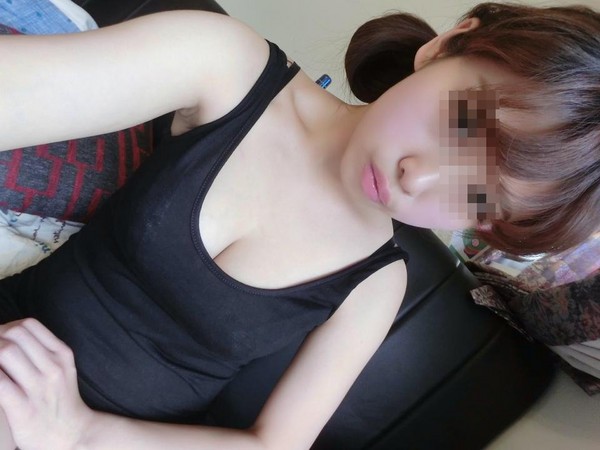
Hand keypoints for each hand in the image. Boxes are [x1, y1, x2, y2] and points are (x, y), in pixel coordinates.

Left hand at [0, 319, 93, 449]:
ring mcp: (39, 387)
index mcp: (62, 354)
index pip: (28, 325)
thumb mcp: (62, 369)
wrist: (72, 435)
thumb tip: (7, 337)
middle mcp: (53, 367)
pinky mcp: (23, 408)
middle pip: (15, 334)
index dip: (6, 327)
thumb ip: (42, 351)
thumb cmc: (59, 401)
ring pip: (5, 351)